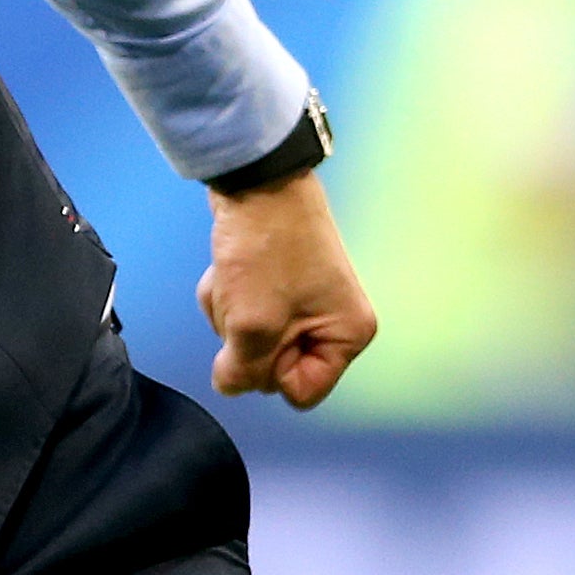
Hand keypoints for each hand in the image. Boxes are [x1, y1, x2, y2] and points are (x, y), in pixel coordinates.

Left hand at [197, 169, 375, 409]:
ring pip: (250, 338)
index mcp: (347, 335)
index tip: (261, 335)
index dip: (269, 372)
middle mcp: (333, 322)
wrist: (255, 182)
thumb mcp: (254, 324)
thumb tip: (231, 383)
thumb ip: (242, 370)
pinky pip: (243, 310)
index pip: (301, 392)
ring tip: (234, 280)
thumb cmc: (267, 250)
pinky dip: (228, 295)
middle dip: (245, 337)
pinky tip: (227, 270)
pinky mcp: (277, 283)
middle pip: (273, 366)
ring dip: (230, 313)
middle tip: (243, 301)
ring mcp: (304, 301)